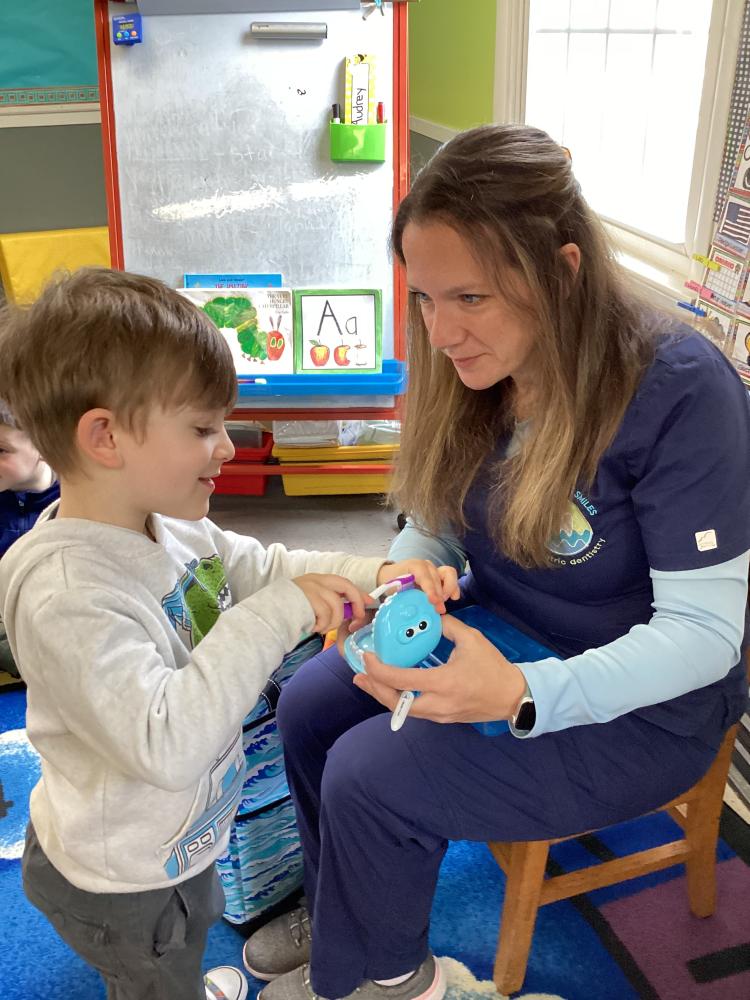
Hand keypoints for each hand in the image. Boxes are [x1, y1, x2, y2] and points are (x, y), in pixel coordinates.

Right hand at [292, 574, 369, 634]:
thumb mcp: (310, 602)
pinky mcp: (308, 599)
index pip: (344, 582)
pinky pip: (326, 615)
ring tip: (321, 628)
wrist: (269, 612)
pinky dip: (321, 625)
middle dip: (356, 602)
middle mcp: (316, 580)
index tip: (369, 601)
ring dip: (332, 622)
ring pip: (337, 606)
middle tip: (358, 617)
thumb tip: (349, 613)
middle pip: (346, 586)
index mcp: (318, 579)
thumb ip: (327, 602)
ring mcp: (312, 588)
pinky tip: (312, 627)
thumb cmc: (289, 611)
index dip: (359, 592)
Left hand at [352, 614, 526, 722]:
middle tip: (359, 675)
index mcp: (443, 683)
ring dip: (383, 696)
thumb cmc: (493, 667)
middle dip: (374, 688)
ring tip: (369, 683)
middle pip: (394, 702)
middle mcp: (437, 703)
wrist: (513, 697)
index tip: (367, 657)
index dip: (378, 670)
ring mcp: (440, 714)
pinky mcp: (443, 718)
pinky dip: (399, 701)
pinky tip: (392, 689)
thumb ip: (447, 626)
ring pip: (402, 710)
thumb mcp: (471, 640)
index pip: (400, 680)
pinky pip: (414, 711)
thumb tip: (430, 616)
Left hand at [376, 559, 459, 613]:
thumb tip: (410, 609)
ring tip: (443, 603)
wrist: (391, 575)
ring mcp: (434, 568)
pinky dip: (453, 588)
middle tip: (439, 610)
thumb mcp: (394, 589)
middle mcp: (426, 565)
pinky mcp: (439, 574)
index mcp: (414, 566)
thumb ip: (403, 595)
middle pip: (438, 579)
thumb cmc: (392, 582)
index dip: (430, 590)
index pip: (425, 577)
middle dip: (440, 595)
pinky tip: (453, 598)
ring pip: (449, 575)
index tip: (434, 601)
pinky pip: (451, 578)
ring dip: (448, 590)